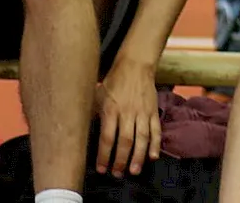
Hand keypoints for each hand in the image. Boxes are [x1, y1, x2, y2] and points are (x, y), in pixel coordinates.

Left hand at [93, 56, 159, 176]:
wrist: (136, 65)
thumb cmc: (114, 82)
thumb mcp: (98, 96)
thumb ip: (94, 114)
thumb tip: (83, 131)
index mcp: (111, 110)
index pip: (107, 138)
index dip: (104, 155)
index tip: (102, 168)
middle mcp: (127, 112)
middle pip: (125, 141)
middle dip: (121, 160)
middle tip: (118, 173)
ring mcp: (142, 112)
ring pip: (141, 138)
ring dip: (138, 156)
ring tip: (134, 171)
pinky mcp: (153, 111)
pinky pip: (155, 130)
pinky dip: (155, 144)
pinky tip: (153, 156)